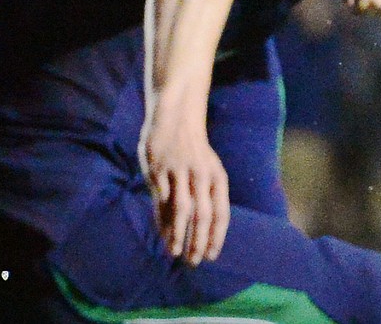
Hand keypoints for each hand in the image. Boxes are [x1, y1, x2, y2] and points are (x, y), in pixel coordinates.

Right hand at [140, 116, 229, 265]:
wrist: (176, 118)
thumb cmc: (193, 152)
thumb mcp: (207, 170)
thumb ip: (206, 197)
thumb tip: (204, 232)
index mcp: (217, 176)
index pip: (221, 212)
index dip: (216, 236)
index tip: (211, 256)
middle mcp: (200, 175)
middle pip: (203, 214)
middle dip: (198, 241)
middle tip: (193, 261)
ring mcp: (179, 172)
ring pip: (182, 209)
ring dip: (178, 234)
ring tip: (174, 253)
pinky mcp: (159, 169)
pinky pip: (162, 200)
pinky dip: (162, 220)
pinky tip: (161, 233)